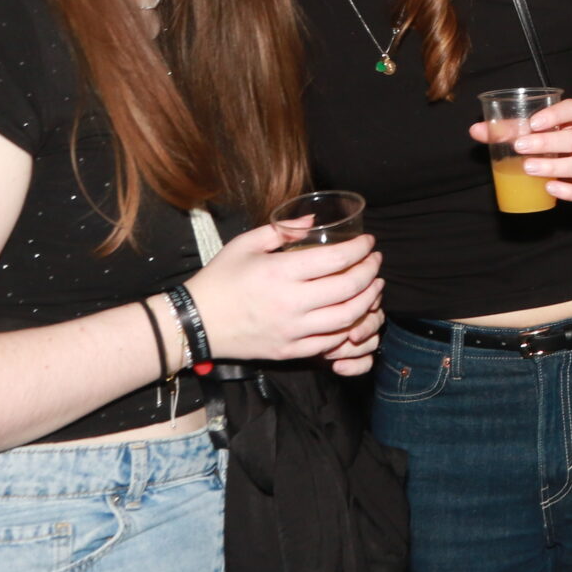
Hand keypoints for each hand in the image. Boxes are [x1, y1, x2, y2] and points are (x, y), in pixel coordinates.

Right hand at [183, 222, 384, 363]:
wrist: (195, 323)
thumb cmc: (220, 279)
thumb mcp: (246, 244)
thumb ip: (283, 230)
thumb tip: (315, 220)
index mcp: (280, 273)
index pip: (336, 260)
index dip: (360, 249)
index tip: (369, 242)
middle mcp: (290, 303)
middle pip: (349, 289)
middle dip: (371, 273)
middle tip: (376, 262)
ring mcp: (292, 330)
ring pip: (347, 319)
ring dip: (368, 301)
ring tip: (374, 287)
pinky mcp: (289, 350)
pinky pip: (330, 343)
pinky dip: (348, 328)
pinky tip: (354, 314)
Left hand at [467, 97, 571, 203]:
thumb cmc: (552, 141)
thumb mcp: (532, 132)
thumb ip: (508, 130)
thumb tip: (476, 130)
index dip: (556, 114)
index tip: (533, 123)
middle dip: (548, 143)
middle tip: (520, 147)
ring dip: (555, 167)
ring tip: (529, 168)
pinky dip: (570, 191)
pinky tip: (551, 189)